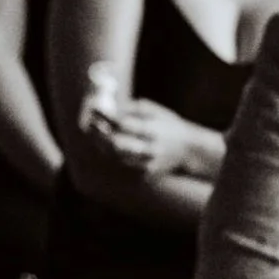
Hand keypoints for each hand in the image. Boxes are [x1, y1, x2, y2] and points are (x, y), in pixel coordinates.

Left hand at [88, 93, 214, 182]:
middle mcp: (150, 148)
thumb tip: (110, 107)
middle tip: (89, 123)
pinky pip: (123, 163)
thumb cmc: (169, 125)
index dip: (105, 117)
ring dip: (101, 144)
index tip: (94, 108)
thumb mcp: (156, 111)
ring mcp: (148, 162)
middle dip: (98, 134)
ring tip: (94, 132)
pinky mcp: (147, 172)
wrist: (190, 150)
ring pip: (116, 156)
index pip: (122, 124)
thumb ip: (133, 108)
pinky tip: (105, 144)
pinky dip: (111, 153)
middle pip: (116, 144)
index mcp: (153, 130)